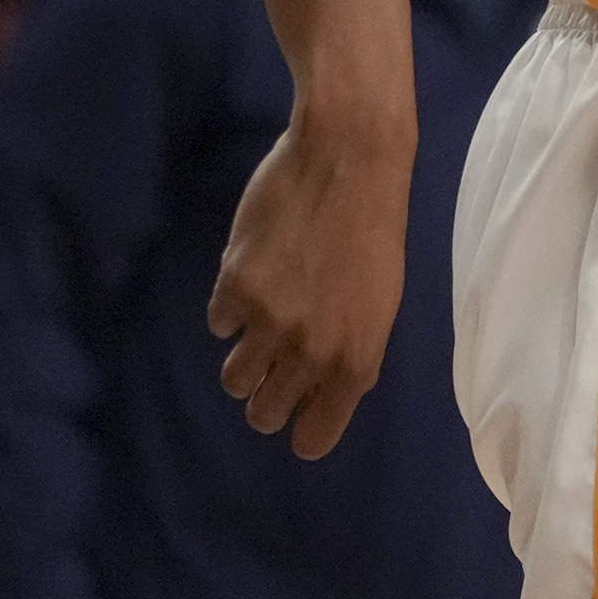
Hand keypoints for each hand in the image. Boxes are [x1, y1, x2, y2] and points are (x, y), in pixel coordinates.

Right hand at [207, 111, 413, 457]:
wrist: (349, 160)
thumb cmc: (374, 228)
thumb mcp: (379, 302)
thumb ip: (347, 352)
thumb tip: (313, 390)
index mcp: (356, 361)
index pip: (314, 438)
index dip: (301, 427)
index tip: (297, 410)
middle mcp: (312, 352)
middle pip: (264, 414)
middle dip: (266, 393)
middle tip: (274, 359)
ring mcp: (269, 323)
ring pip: (233, 379)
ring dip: (244, 355)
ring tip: (264, 316)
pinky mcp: (234, 289)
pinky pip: (217, 323)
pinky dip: (230, 304)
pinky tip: (256, 271)